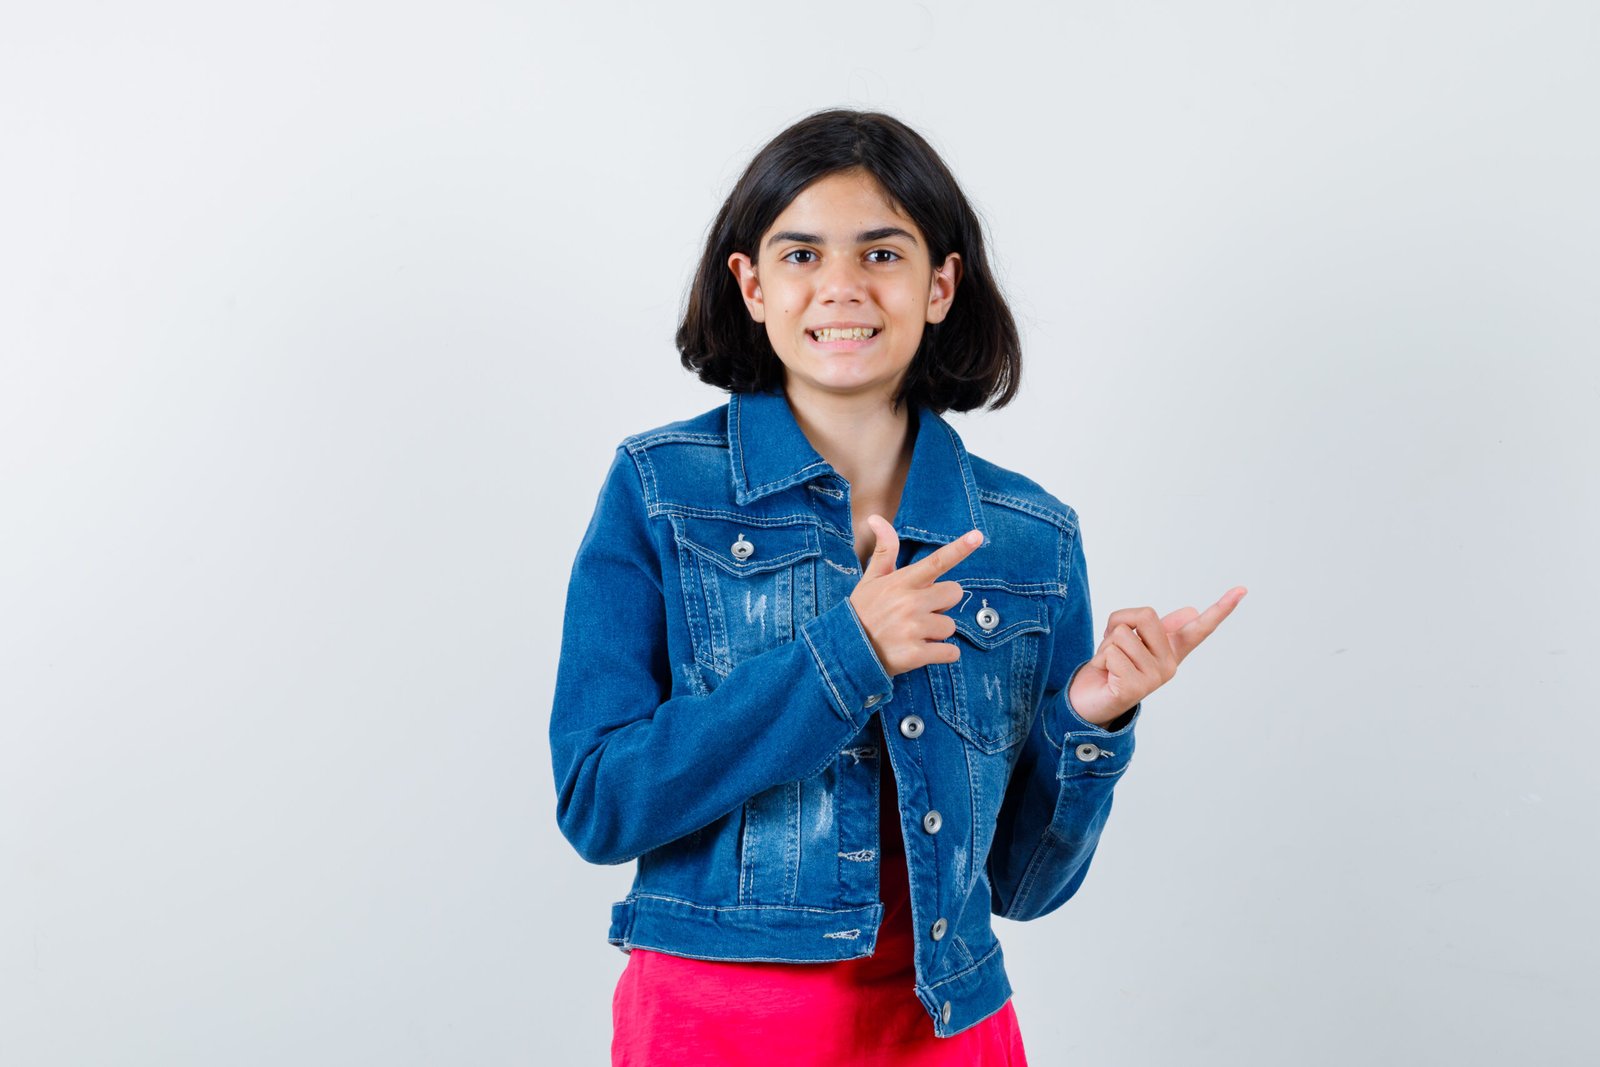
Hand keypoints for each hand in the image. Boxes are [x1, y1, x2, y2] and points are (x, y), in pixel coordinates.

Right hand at [849, 515, 982, 676]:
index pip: (935, 562)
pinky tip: (922, 651)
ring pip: (950, 626)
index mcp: (902, 582)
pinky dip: (942, 655)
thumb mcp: (870, 579)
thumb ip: (884, 550)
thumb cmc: (863, 612)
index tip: (977, 536)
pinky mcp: (916, 654)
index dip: (959, 548)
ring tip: (912, 634)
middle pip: (954, 593)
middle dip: (942, 603)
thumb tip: (875, 518)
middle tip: (919, 612)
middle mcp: (910, 603)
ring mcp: (913, 629)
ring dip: (937, 632)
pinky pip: (950, 652)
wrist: (845, 651)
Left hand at [1068, 586, 1247, 725]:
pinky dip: (1100, 661)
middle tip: (1115, 647)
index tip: (1242, 589)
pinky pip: (1111, 654)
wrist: (1089, 700)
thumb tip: (1192, 611)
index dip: (1221, 607)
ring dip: (1106, 646)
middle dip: (1120, 624)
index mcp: (1171, 650)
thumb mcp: (1133, 639)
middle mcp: (1169, 665)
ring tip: (1109, 666)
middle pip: (1145, 615)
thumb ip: (1156, 626)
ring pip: (1122, 636)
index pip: (1200, 627)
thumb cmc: (1111, 666)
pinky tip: (1106, 677)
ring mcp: (1154, 679)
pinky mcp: (1134, 689)